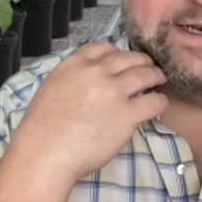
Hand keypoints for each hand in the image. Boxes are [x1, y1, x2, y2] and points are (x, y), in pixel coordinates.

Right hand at [10, 41, 168, 182]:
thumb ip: (74, 78)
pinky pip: (154, 102)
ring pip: (146, 75)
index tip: (124, 62)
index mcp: (75, 64)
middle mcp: (97, 72)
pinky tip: (159, 105)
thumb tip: (92, 80)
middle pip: (130, 58)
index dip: (118, 53)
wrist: (45, 153)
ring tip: (159, 81)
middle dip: (142, 62)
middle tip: (149, 69)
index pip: (104, 47)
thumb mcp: (53, 88)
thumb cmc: (42, 129)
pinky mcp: (127, 114)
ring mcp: (114, 92)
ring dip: (156, 76)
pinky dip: (160, 101)